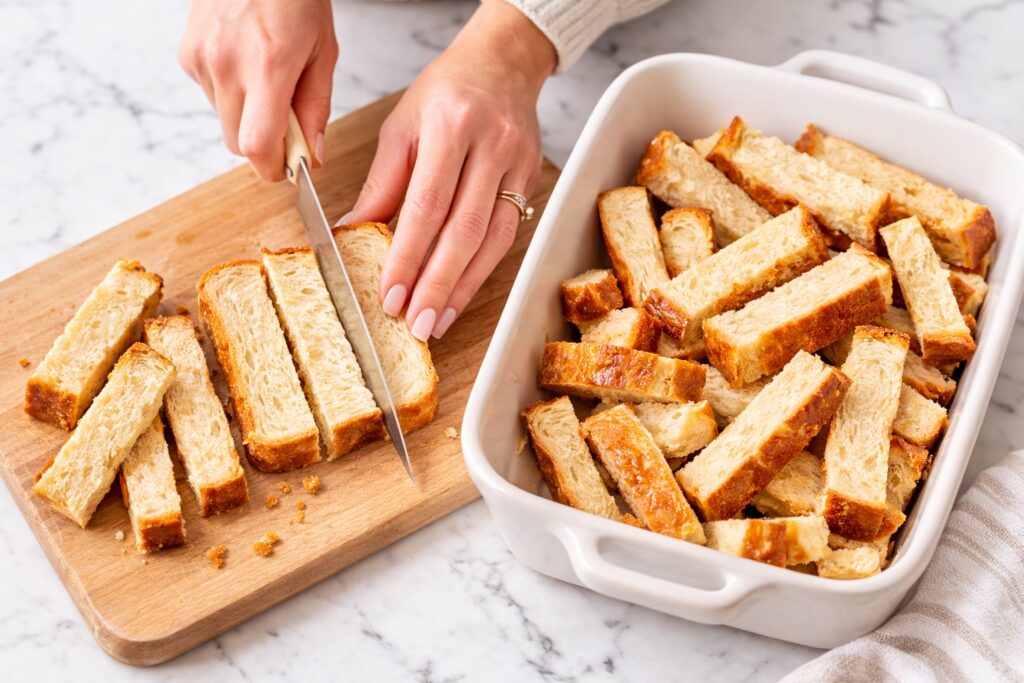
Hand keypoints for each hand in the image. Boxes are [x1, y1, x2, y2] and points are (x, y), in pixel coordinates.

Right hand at [178, 0, 337, 180]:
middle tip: (287, 121)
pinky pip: (211, 96)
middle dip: (264, 145)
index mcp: (268, 65)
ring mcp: (201, 59)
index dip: (272, 168)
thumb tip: (313, 155)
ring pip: (224, 121)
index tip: (289, 168)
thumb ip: (316, 108)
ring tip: (266, 76)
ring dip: (247, 116)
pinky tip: (245, 61)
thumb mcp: (323, 50)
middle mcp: (227, 64)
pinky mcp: (187, 55)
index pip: (256, 146)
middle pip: (237, 144)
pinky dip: (231, 93)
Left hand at [342, 0, 555, 339]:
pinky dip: (482, 271)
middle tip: (415, 323)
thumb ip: (381, 184)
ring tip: (436, 320)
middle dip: (437, 283)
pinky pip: (507, 235)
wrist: (503, 63)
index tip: (390, 293)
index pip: (427, 204)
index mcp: (451, 126)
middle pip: (464, 229)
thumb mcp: (401, 127)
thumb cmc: (446, 91)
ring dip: (463, 287)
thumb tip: (354, 232)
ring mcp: (518, 165)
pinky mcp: (532, 180)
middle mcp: (490, 146)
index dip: (408, 255)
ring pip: (493, 240)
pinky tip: (460, 294)